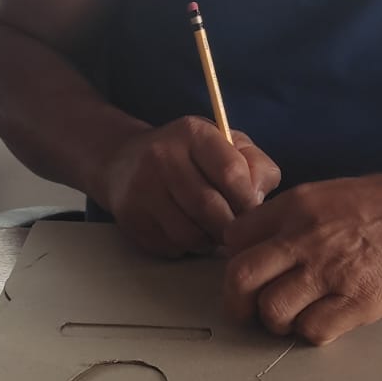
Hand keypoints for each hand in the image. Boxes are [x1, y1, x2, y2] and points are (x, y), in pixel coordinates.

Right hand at [97, 117, 280, 258]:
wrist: (123, 160)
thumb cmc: (187, 155)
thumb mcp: (224, 144)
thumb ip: (254, 164)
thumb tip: (258, 199)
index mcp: (193, 133)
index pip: (231, 172)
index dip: (248, 200)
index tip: (254, 213)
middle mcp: (163, 156)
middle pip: (210, 208)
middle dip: (231, 228)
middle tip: (238, 234)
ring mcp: (142, 188)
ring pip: (190, 233)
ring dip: (210, 242)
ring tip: (214, 234)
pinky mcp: (130, 217)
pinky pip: (170, 245)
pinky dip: (187, 248)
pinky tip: (188, 233)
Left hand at [222, 173, 381, 344]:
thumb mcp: (330, 194)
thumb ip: (290, 218)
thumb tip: (255, 247)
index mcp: (296, 206)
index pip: (235, 238)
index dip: (235, 259)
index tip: (247, 272)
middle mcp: (307, 236)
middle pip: (241, 277)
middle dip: (237, 301)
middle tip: (249, 310)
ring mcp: (332, 271)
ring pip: (273, 310)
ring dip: (277, 321)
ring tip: (293, 316)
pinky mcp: (359, 301)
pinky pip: (313, 330)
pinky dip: (312, 331)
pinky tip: (325, 319)